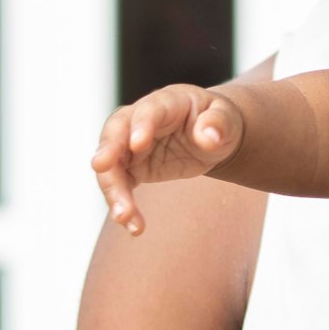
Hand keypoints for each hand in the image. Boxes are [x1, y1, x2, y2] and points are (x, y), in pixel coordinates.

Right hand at [92, 85, 244, 234]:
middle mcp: (140, 120)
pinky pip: (119, 186)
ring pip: (111, 163)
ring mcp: (130, 144)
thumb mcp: (227, 120)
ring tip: (123, 216)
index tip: (137, 144)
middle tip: (101, 168)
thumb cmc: (218, 123)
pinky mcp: (130, 167)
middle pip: (116, 131)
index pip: (149, 110)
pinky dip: (122, 205)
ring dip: (113, 189)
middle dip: (108, 149)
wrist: (210, 136)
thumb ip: (219, 124)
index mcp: (167, 102)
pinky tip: (134, 227)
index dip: (141, 125)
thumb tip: (209, 137)